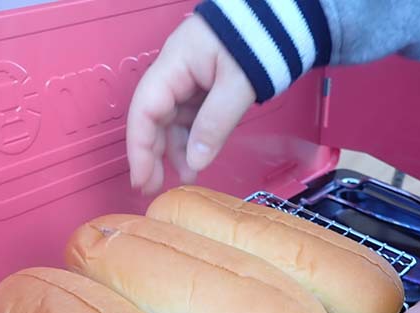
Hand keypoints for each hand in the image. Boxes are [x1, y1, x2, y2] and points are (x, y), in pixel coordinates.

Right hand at [126, 15, 254, 193]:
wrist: (280, 17)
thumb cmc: (256, 41)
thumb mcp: (236, 85)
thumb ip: (215, 124)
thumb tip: (194, 163)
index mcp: (174, 65)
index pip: (145, 110)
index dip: (139, 148)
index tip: (142, 179)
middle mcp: (174, 73)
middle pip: (153, 118)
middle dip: (152, 155)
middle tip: (154, 189)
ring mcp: (188, 80)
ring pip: (172, 121)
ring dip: (176, 151)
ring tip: (188, 178)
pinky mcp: (203, 87)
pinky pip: (190, 118)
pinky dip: (193, 140)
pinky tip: (198, 160)